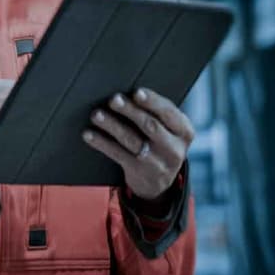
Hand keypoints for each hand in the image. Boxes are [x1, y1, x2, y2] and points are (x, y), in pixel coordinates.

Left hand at [83, 87, 192, 202]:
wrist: (158, 183)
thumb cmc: (159, 144)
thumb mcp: (169, 131)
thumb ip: (157, 114)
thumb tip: (127, 94)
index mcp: (184, 131)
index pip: (169, 113)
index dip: (153, 102)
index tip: (137, 92)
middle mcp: (174, 149)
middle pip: (150, 125)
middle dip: (130, 110)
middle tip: (114, 99)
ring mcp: (157, 163)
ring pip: (131, 139)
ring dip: (112, 125)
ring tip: (97, 115)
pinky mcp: (139, 172)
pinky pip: (117, 154)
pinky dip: (102, 143)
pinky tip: (89, 134)